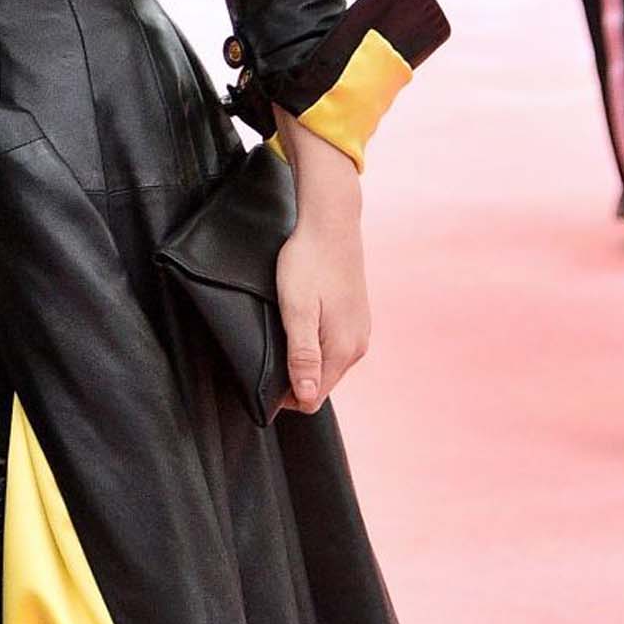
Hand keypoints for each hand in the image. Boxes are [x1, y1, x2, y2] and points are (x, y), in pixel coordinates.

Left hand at [274, 127, 369, 411]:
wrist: (331, 224)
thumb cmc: (308, 264)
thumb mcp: (298, 311)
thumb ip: (303, 356)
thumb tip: (307, 398)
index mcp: (344, 349)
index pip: (312, 398)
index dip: (284, 395)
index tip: (263, 373)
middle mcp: (358, 346)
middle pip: (321, 383)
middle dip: (294, 378)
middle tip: (269, 348)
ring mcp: (360, 332)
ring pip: (326, 365)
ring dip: (304, 359)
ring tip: (283, 332)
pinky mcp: (356, 319)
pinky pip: (333, 346)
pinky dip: (314, 344)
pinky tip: (300, 323)